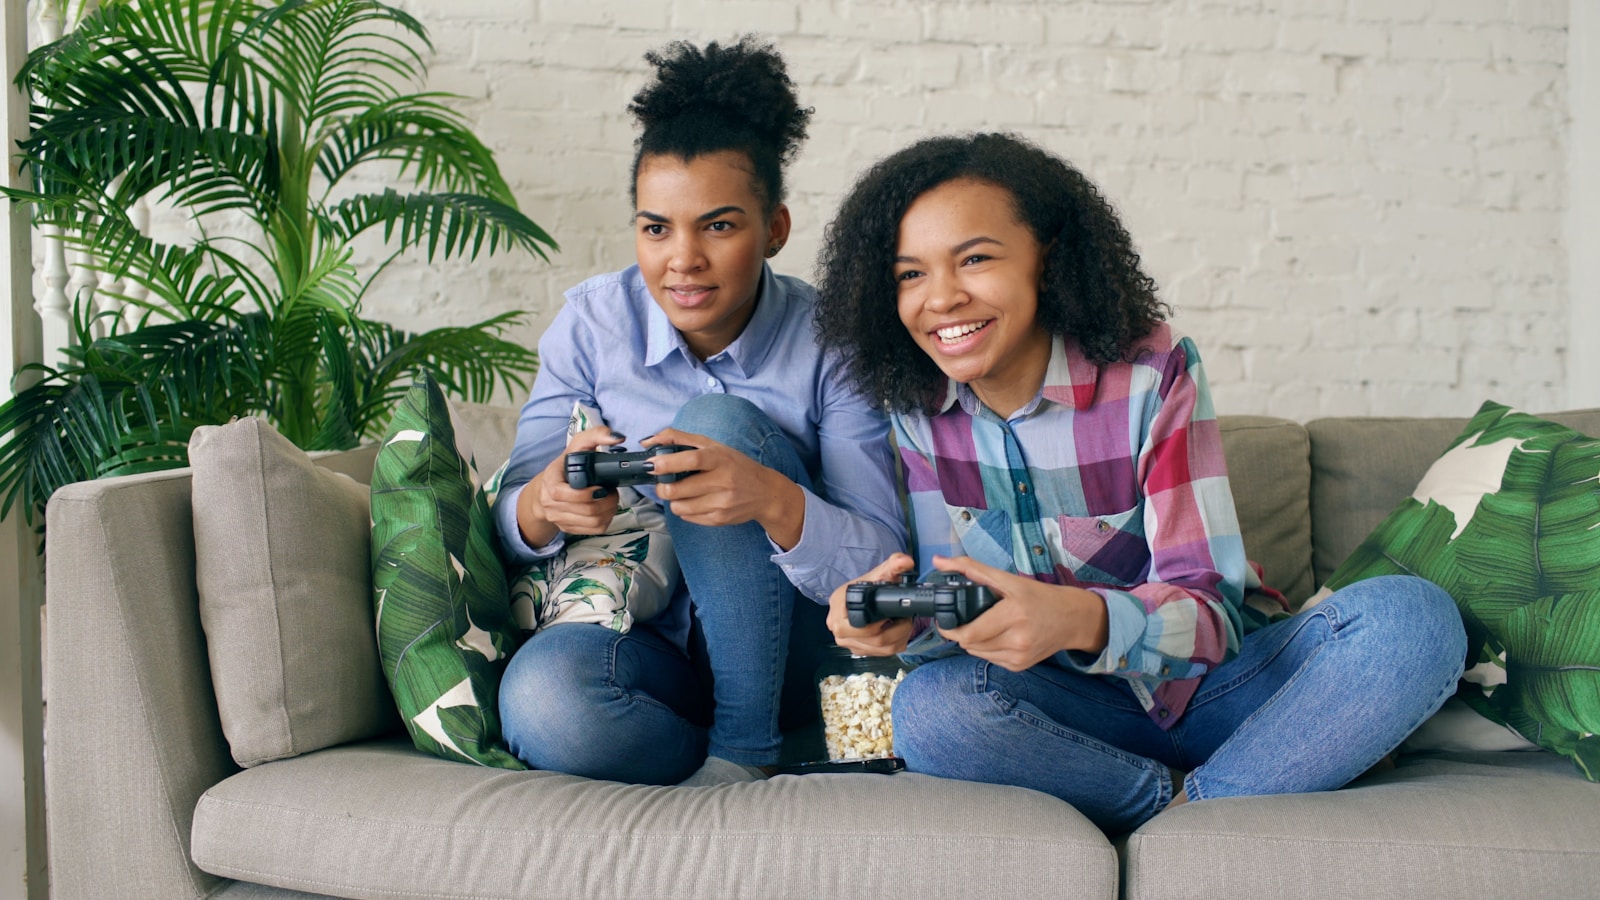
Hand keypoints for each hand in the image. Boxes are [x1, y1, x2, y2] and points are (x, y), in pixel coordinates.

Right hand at [516, 426, 623, 546]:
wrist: (547, 488)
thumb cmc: (565, 465)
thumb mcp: (576, 445)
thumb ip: (595, 435)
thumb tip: (618, 438)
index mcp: (550, 484)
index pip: (569, 495)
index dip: (590, 493)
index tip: (602, 487)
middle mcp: (551, 504)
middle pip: (588, 511)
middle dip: (608, 501)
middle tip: (612, 491)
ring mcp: (559, 519)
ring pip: (593, 522)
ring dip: (610, 511)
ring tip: (611, 499)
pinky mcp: (568, 528)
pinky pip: (594, 530)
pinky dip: (607, 520)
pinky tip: (606, 509)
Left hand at [645, 427, 805, 548]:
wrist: (766, 493)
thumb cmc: (735, 465)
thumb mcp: (712, 445)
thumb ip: (678, 438)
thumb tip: (647, 442)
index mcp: (720, 458)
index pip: (691, 460)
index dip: (667, 463)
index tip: (652, 465)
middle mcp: (723, 481)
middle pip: (678, 489)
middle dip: (663, 487)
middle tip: (664, 482)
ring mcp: (721, 503)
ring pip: (679, 507)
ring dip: (673, 500)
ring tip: (682, 492)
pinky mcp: (720, 519)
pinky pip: (688, 518)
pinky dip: (685, 509)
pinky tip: (695, 501)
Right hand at [825, 553, 917, 656]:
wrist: (861, 595)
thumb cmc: (868, 585)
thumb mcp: (881, 572)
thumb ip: (894, 565)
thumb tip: (905, 562)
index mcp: (838, 604)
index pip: (860, 622)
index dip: (883, 622)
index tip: (894, 614)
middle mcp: (838, 626)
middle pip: (874, 639)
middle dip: (896, 630)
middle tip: (904, 618)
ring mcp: (846, 641)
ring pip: (879, 649)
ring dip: (899, 638)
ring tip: (903, 623)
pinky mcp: (857, 650)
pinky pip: (880, 654)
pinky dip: (894, 644)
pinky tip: (896, 632)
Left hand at [932, 555, 1108, 671]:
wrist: (1071, 619)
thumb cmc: (1039, 597)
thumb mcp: (1007, 579)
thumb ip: (971, 569)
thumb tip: (939, 561)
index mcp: (1014, 615)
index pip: (970, 633)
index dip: (951, 628)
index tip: (945, 619)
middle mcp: (1018, 640)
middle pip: (969, 644)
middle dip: (962, 631)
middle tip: (964, 617)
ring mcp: (1019, 656)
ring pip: (976, 652)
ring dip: (973, 640)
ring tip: (984, 624)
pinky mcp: (1019, 666)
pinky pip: (990, 658)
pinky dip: (987, 647)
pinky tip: (997, 635)